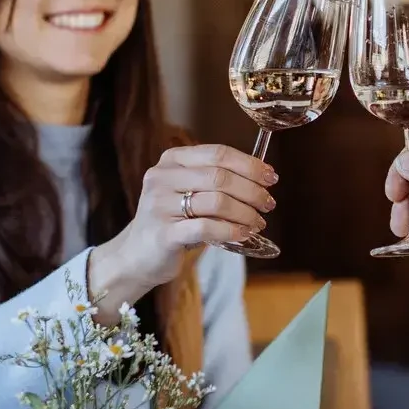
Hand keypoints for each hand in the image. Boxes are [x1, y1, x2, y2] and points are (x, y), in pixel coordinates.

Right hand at [88, 143, 275, 309]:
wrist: (137, 255)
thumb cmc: (172, 221)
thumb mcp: (188, 191)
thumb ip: (215, 180)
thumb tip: (261, 176)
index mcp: (171, 160)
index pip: (218, 153)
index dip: (249, 164)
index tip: (271, 177)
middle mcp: (162, 178)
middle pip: (220, 177)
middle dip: (252, 190)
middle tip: (268, 203)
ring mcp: (159, 205)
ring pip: (216, 202)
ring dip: (245, 213)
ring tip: (258, 222)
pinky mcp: (164, 234)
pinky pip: (206, 228)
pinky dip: (231, 231)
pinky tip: (243, 235)